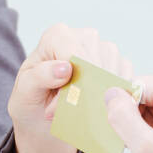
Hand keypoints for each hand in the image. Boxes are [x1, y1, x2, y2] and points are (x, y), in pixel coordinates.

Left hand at [7, 25, 132, 152]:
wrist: (43, 117)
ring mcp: (104, 50)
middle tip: (70, 112)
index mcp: (57, 36)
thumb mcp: (25, 91)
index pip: (76, 54)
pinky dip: (114, 100)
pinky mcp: (119, 66)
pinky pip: (126, 82)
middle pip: (97, 64)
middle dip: (87, 93)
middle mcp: (84, 37)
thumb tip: (65, 68)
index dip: (74, 82)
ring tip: (79, 110)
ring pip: (114, 73)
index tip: (66, 104)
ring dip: (100, 98)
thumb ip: (41, 76)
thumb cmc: (31, 99)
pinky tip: (97, 108)